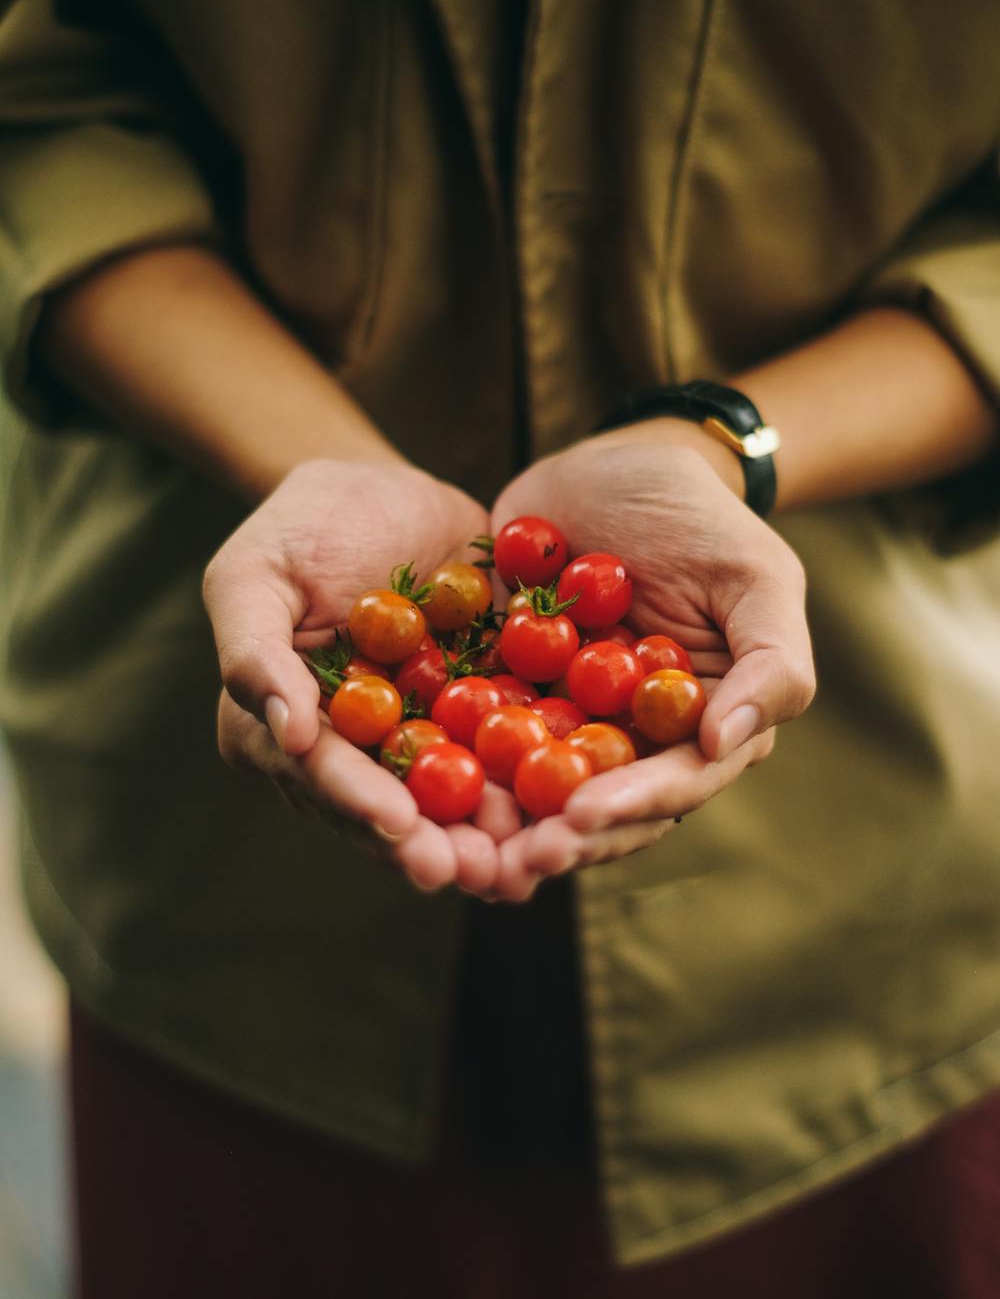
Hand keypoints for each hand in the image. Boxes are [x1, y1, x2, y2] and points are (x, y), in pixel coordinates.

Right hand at [204, 459, 504, 890]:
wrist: (384, 489)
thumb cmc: (302, 525)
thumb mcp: (254, 573)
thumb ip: (254, 651)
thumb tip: (284, 734)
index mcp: (287, 729)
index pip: (321, 775)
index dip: (359, 803)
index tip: (399, 825)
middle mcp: (353, 751)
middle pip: (389, 810)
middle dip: (431, 845)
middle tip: (472, 871)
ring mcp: (418, 738)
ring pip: (451, 800)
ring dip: (487, 836)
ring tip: (526, 860)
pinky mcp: (475, 715)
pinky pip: (505, 753)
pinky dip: (535, 781)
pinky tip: (571, 802)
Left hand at [487, 426, 815, 884]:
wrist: (616, 462)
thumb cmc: (700, 517)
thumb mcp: (756, 577)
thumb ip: (770, 663)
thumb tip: (724, 743)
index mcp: (699, 726)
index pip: (671, 785)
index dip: (628, 809)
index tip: (579, 818)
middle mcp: (631, 738)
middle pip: (596, 807)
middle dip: (554, 838)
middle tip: (508, 861)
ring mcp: (565, 717)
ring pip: (531, 788)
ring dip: (497, 824)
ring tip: (457, 849)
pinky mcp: (506, 688)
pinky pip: (474, 732)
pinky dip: (449, 758)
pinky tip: (411, 780)